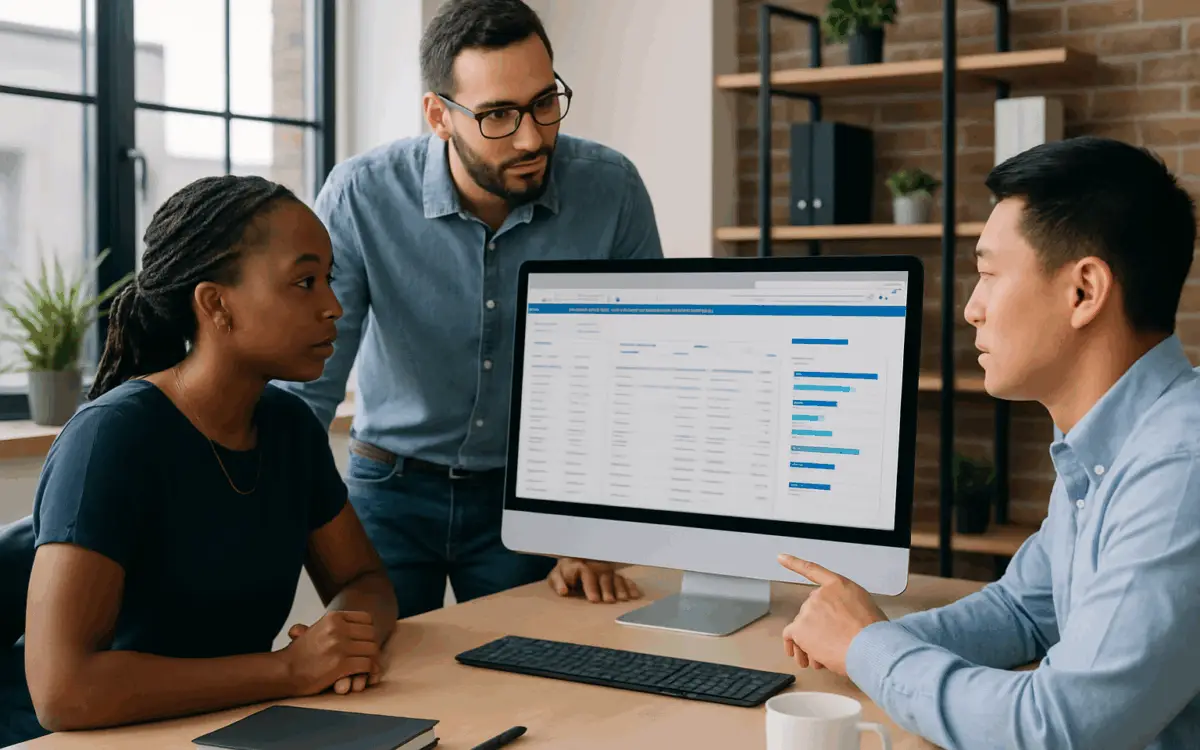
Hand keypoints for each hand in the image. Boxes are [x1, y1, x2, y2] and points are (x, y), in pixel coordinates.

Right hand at [281, 610, 380, 695]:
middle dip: (372, 645)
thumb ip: (333, 625)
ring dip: (373, 659)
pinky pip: (367, 664)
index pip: (366, 618)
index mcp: (333, 617)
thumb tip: (347, 622)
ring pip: (372, 649)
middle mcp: (337, 628)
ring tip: (370, 665)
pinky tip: (368, 673)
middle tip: (370, 655)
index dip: (369, 630)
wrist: (284, 671)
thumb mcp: (315, 629)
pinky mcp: (341, 664)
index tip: (365, 640)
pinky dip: (370, 670)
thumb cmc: (299, 653)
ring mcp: (340, 646)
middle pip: (371, 634)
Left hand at [548, 558, 642, 602]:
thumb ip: (558, 583)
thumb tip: (563, 591)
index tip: (594, 599)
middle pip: (603, 575)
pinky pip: (624, 579)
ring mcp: (606, 569)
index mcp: (580, 565)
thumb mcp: (556, 577)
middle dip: (607, 588)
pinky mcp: (614, 574)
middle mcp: (595, 565)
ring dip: (620, 588)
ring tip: (623, 599)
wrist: (572, 564)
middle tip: (609, 601)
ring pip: (615, 577)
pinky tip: (635, 595)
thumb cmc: (564, 574)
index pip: (587, 573)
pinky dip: (630, 586)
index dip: (591, 586)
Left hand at [778, 554, 887, 675]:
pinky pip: (788, 635)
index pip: (814, 571)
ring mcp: (808, 610)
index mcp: (839, 585)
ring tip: (825, 658)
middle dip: (820, 629)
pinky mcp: (799, 628)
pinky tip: (790, 651)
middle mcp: (820, 594)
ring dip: (812, 643)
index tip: (781, 558)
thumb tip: (838, 622)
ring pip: (805, 628)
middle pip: (812, 612)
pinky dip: (790, 644)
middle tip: (832, 645)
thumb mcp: (866, 606)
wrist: (869, 645)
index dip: (795, 564)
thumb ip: (847, 606)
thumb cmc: (873, 632)